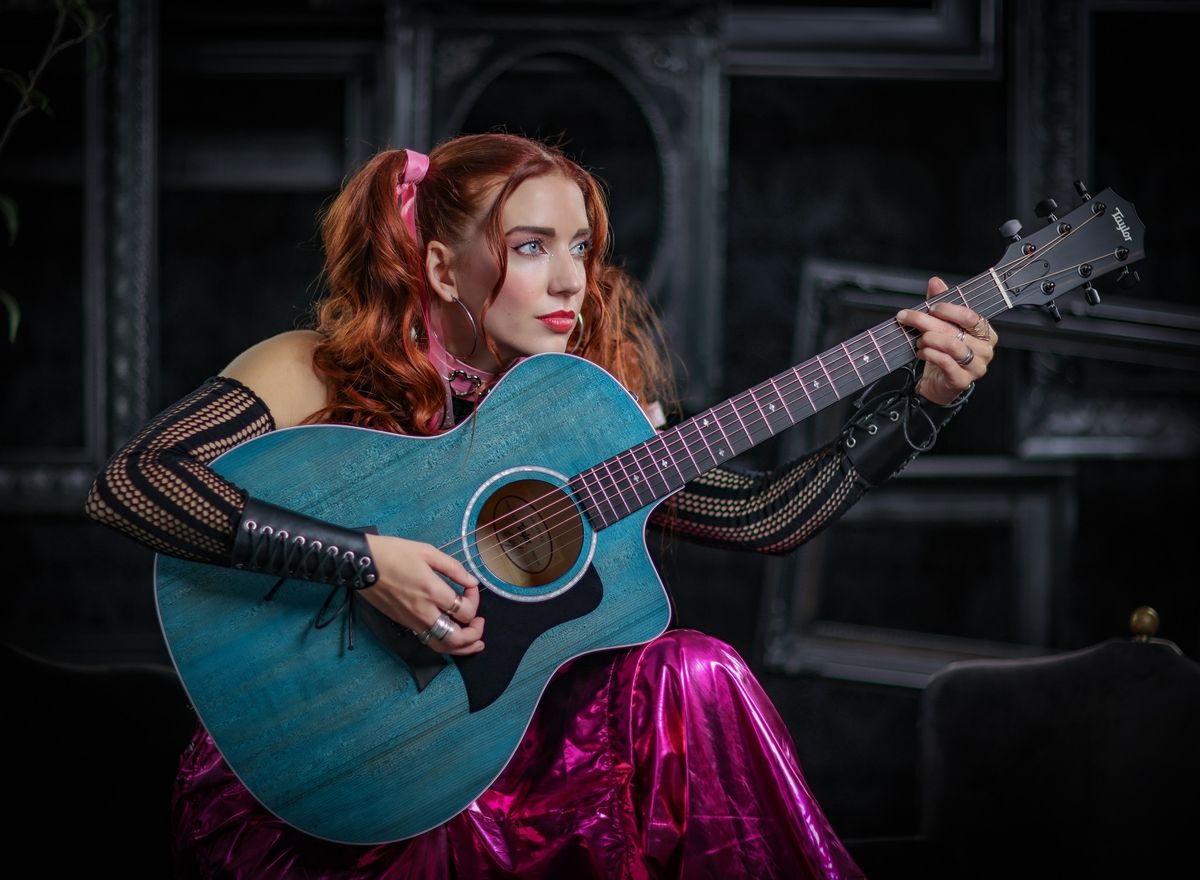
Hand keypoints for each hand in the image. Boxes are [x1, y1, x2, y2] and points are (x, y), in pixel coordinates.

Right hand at [359, 534, 484, 655]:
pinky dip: (445, 643)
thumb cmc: (394, 553)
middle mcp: (424, 612)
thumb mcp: (427, 552)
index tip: (470, 587)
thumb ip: (453, 568)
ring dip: (462, 647)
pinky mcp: (404, 624)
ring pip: (442, 646)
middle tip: (480, 623)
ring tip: (474, 642)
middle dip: (474, 635)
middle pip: (456, 638)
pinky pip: (429, 640)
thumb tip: (472, 582)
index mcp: (432, 591)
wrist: (361, 564)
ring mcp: (412, 622)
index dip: (475, 600)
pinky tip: (452, 635)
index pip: (464, 610)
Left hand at [896, 276, 998, 405]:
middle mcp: (985, 349)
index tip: (930, 307)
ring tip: (919, 340)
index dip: (948, 310)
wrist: (938, 382)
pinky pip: (946, 363)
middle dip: (927, 322)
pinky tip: (921, 352)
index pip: (970, 316)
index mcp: (984, 332)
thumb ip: (941, 302)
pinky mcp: (963, 380)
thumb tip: (935, 282)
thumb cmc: (944, 352)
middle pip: (955, 330)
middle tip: (907, 317)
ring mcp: (976, 366)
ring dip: (929, 340)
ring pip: (951, 346)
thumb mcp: (942, 324)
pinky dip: (930, 354)